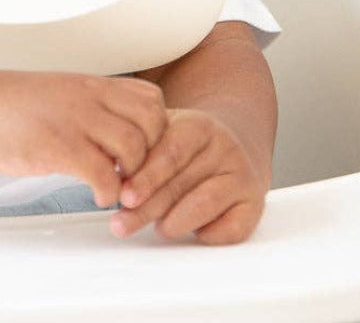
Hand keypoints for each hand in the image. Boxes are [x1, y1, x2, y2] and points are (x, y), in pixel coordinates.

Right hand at [0, 70, 165, 208]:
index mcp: (93, 84)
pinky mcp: (56, 146)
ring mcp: (74, 120)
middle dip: (152, 155)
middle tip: (135, 173)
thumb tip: (127, 136)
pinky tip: (96, 195)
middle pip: (153, 123)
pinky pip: (102, 173)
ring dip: (132, 177)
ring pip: (133, 147)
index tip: (143, 151)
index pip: (152, 100)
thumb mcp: (65, 93)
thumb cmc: (17, 104)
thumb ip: (96, 108)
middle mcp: (89, 97)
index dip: (156, 130)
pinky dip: (107, 191)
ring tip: (117, 186)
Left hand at [111, 108, 267, 243]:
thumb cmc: (186, 144)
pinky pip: (232, 227)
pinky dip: (208, 234)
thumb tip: (104, 169)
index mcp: (198, 125)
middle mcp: (223, 148)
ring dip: (175, 222)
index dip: (145, 177)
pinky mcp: (255, 203)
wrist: (235, 143)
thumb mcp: (164, 131)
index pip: (170, 153)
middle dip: (148, 207)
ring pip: (205, 204)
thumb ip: (140, 147)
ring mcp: (241, 175)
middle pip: (182, 183)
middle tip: (122, 222)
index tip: (123, 196)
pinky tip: (188, 233)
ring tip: (156, 229)